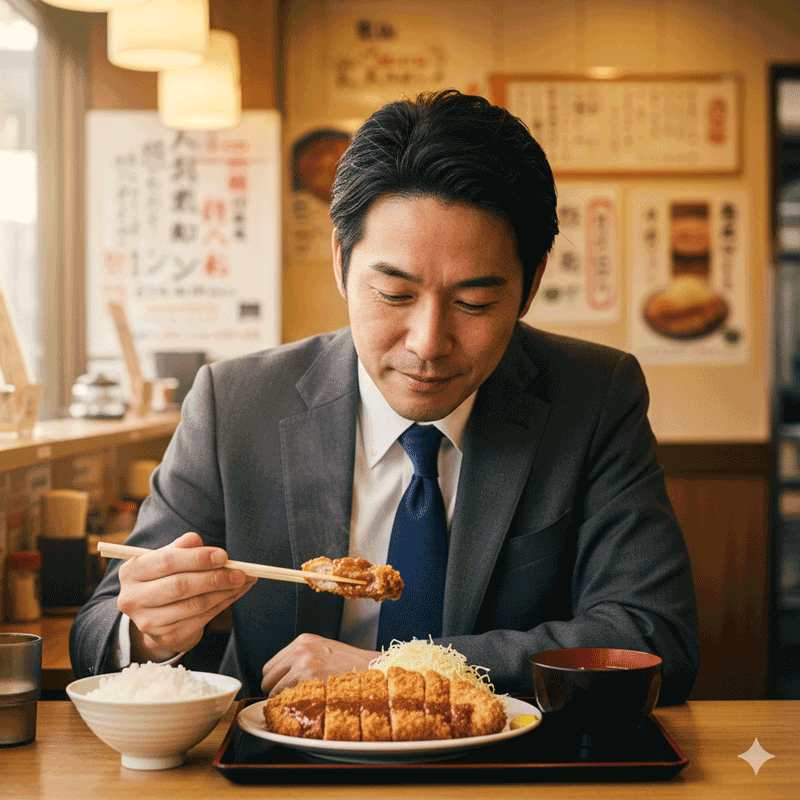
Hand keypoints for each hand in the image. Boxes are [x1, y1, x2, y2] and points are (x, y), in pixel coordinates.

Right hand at [117, 532, 256, 662]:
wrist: (156, 616)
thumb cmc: (165, 577)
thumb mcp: (167, 558)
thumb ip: (182, 547)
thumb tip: (198, 541)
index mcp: (132, 571)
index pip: (167, 561)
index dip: (197, 558)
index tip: (223, 556)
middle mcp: (133, 598)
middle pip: (180, 586)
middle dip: (215, 577)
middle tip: (240, 572)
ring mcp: (149, 621)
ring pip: (195, 604)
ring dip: (225, 591)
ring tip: (244, 580)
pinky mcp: (167, 636)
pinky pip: (203, 618)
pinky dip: (224, 603)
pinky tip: (237, 592)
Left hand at [261, 633, 378, 696]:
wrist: (375, 669)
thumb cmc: (351, 665)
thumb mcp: (324, 650)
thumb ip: (302, 658)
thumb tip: (281, 678)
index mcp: (303, 641)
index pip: (269, 666)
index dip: (275, 681)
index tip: (283, 688)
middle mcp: (300, 650)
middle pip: (267, 679)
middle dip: (276, 692)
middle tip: (292, 699)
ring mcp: (304, 665)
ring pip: (274, 692)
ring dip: (285, 701)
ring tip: (304, 702)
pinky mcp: (310, 680)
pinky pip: (287, 701)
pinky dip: (293, 707)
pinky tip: (307, 706)